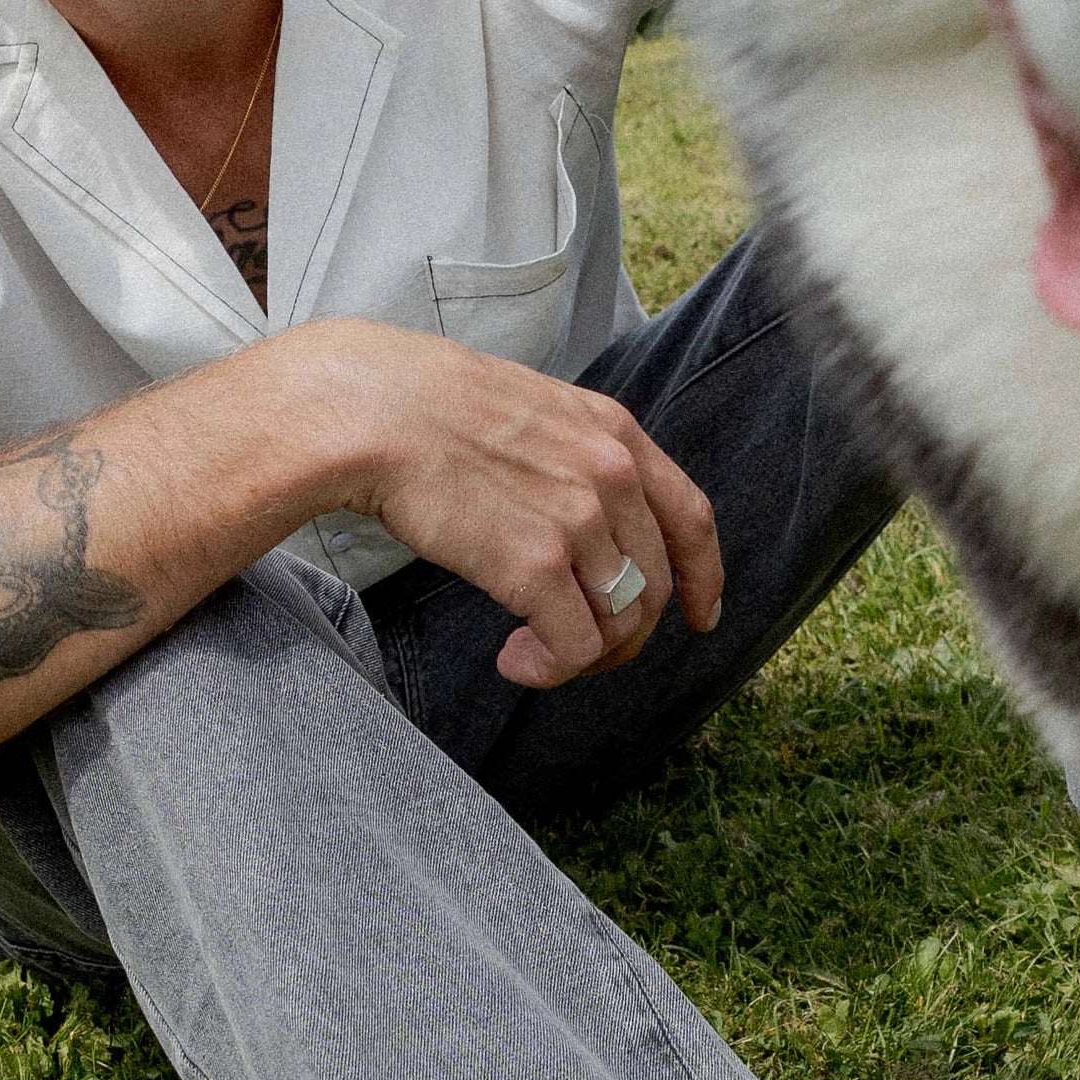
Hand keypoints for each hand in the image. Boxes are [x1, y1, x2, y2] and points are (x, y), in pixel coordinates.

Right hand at [290, 325, 721, 685]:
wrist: (375, 412)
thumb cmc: (427, 410)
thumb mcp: (533, 411)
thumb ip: (573, 459)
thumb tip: (581, 525)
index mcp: (614, 432)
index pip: (690, 516)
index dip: (704, 577)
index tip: (701, 616)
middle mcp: (611, 474)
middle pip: (654, 585)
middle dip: (624, 634)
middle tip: (574, 650)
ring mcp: (580, 520)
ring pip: (620, 624)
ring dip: (579, 657)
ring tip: (530, 654)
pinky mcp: (536, 566)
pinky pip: (575, 647)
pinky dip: (549, 668)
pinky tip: (512, 661)